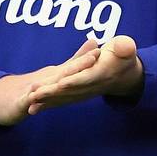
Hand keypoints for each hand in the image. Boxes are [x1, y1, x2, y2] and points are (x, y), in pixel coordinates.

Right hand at [0, 38, 99, 126]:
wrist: (9, 99)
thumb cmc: (41, 84)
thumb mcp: (60, 72)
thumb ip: (77, 59)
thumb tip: (94, 41)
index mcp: (58, 74)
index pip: (74, 66)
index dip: (87, 59)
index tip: (102, 49)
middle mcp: (47, 79)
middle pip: (64, 72)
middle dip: (78, 65)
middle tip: (94, 56)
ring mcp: (33, 91)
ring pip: (45, 86)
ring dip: (54, 82)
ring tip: (67, 76)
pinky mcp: (22, 104)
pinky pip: (27, 102)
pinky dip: (30, 100)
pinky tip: (32, 99)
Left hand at [26, 35, 143, 114]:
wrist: (124, 75)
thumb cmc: (122, 56)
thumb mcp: (126, 47)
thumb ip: (126, 48)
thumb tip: (126, 47)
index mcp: (102, 73)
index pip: (86, 78)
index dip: (74, 80)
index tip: (60, 82)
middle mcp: (91, 87)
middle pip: (70, 90)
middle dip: (52, 92)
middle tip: (34, 92)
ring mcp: (83, 93)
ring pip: (63, 98)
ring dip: (47, 100)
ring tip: (30, 101)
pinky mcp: (76, 95)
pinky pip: (61, 101)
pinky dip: (48, 105)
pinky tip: (33, 109)